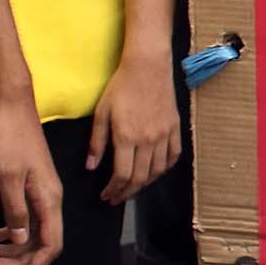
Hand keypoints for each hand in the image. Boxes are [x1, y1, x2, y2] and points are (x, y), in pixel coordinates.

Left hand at [0, 94, 64, 264]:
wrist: (10, 106)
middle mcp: (50, 199)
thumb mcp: (7, 177)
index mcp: (49, 199)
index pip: (51, 244)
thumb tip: (21, 240)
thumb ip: (15, 211)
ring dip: (13, 246)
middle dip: (19, 259)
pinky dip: (11, 230)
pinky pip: (26, 217)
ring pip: (32, 231)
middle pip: (42, 242)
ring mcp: (41, 192)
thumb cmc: (7, 139)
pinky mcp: (30, 185)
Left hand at [89, 46, 182, 203]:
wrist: (147, 67)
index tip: (106, 195)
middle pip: (140, 178)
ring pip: (157, 171)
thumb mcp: (101, 113)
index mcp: (126, 136)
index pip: (122, 174)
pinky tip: (155, 171)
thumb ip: (96, 142)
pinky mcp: (174, 128)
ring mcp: (164, 135)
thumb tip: (91, 166)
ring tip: (133, 187)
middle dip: (127, 192)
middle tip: (117, 197)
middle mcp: (147, 140)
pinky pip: (173, 156)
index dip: (114, 189)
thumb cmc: (121, 86)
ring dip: (145, 184)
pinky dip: (165, 168)